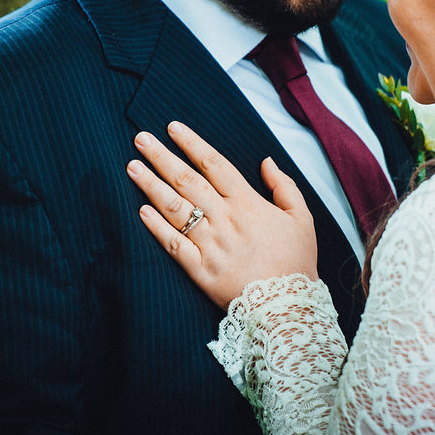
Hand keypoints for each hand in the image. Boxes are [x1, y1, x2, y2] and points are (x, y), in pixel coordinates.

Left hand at [127, 121, 318, 308]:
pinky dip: (156, 227)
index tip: (172, 128)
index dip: (192, 144)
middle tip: (140, 138)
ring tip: (132, 167)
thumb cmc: (296, 262)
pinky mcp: (199, 270)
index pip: (214, 164)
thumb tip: (267, 161)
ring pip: (175, 208)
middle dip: (162, 157)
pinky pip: (173, 244)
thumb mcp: (302, 218)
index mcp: (248, 203)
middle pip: (187, 181)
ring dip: (151, 185)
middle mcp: (225, 219)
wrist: (288, 307)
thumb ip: (284, 186)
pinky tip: (140, 210)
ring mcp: (210, 244)